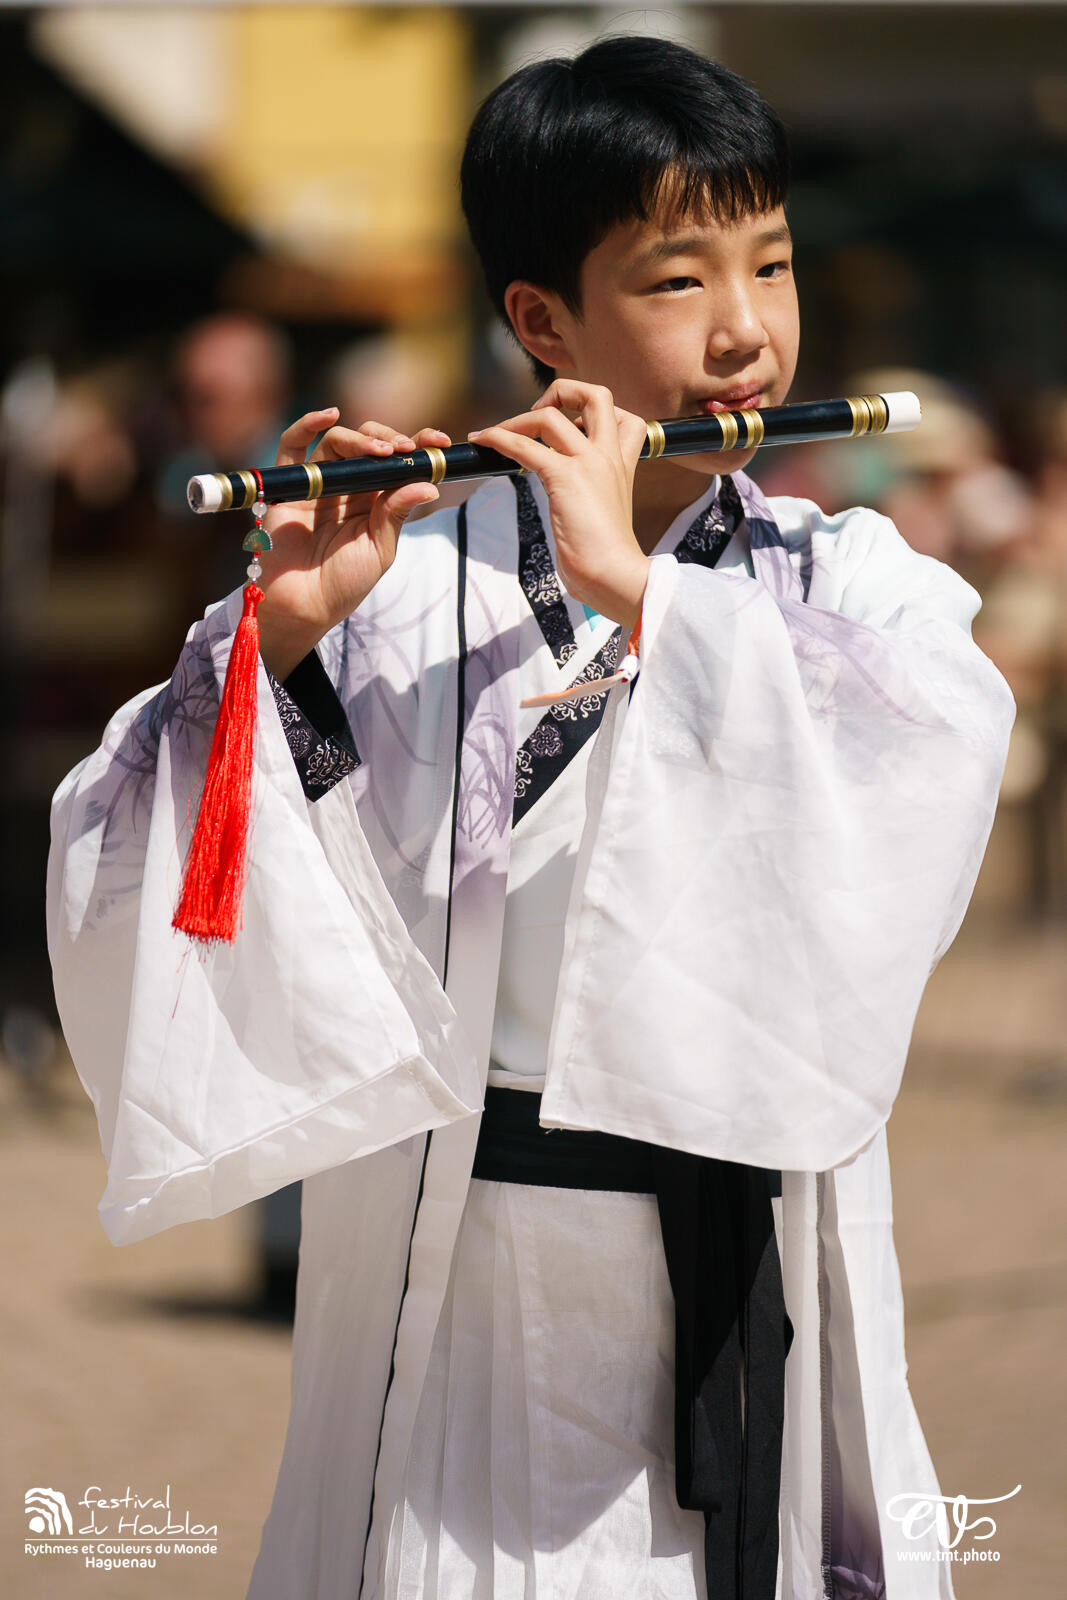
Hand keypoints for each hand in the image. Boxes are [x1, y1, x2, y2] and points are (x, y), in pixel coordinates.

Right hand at [255, 409, 449, 678]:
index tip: (440, 442)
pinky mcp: (289, 484)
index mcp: (375, 500)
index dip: (418, 446)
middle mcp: (349, 485)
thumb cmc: (344, 582)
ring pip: (338, 441)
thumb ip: (397, 514)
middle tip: (406, 449)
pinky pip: (294, 445)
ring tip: (380, 453)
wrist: (304, 604)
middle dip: (391, 440)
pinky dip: (308, 424)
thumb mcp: (379, 549)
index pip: (398, 462)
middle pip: (369, 445)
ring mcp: (319, 482)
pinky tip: (329, 414)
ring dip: (361, 440)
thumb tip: (429, 483)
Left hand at [468, 380, 649, 630]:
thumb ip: (596, 496)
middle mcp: (609, 456)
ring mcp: (588, 463)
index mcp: (623, 465)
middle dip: (563, 391)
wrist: (614, 575)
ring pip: (552, 415)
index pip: (625, 418)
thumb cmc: (608, 558)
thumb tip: (571, 500)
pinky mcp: (565, 478)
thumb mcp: (608, 515)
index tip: (572, 426)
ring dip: (518, 419)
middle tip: (538, 412)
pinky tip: (484, 440)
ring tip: (497, 434)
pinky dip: (499, 438)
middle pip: (597, 394)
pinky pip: (526, 446)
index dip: (597, 413)